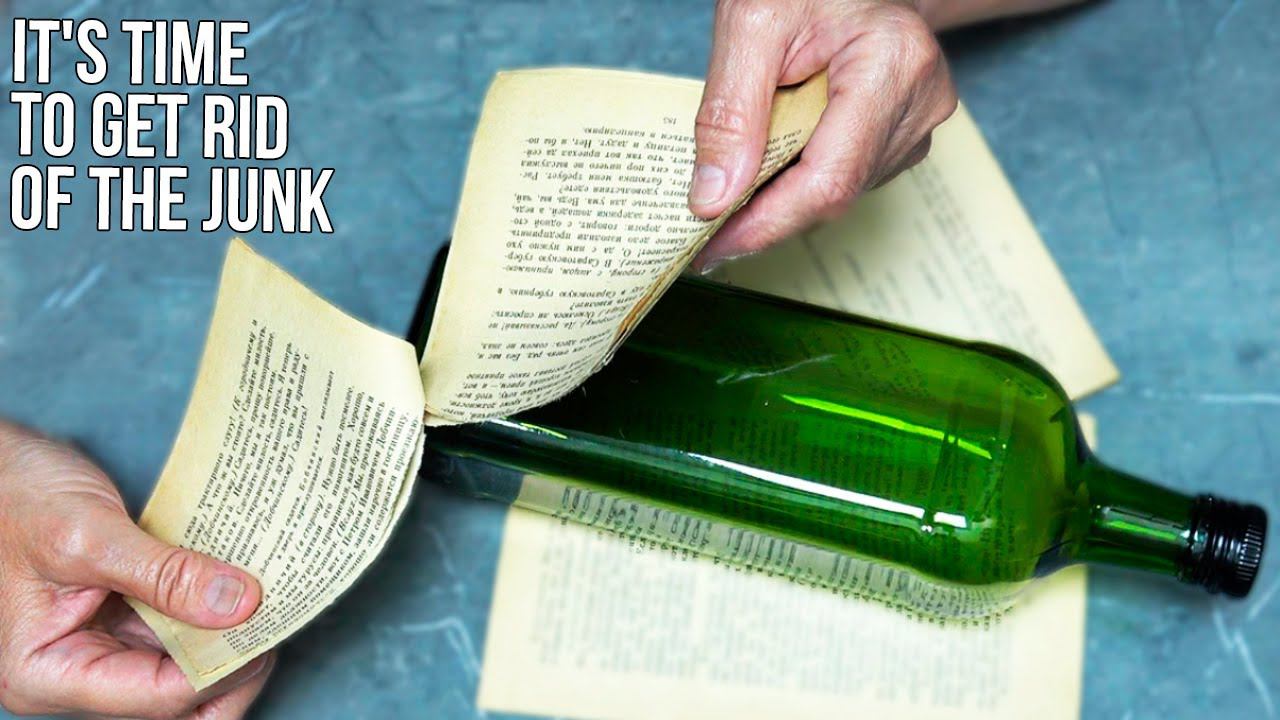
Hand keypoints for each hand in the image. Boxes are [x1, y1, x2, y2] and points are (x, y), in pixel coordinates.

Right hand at [0, 421, 271, 718]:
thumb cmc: (14, 496)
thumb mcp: (87, 534)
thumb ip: (162, 575)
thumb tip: (240, 605)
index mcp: (47, 673)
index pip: (159, 697)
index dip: (223, 667)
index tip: (268, 621)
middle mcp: (75, 673)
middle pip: (178, 698)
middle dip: (233, 663)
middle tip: (277, 612)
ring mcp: (100, 647)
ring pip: (184, 668)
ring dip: (229, 638)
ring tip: (269, 595)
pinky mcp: (120, 619)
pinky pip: (178, 631)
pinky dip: (212, 612)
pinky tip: (242, 583)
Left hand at [687, 0, 957, 271]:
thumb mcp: (750, 24)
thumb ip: (730, 111)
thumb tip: (712, 200)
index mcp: (893, 63)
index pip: (829, 179)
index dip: (765, 224)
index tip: (709, 247)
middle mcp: (920, 102)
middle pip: (833, 193)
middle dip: (763, 217)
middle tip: (699, 230)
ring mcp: (917, 122)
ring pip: (837, 192)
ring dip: (776, 199)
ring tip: (724, 189)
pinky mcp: (903, 134)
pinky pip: (843, 176)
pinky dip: (795, 179)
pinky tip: (761, 166)